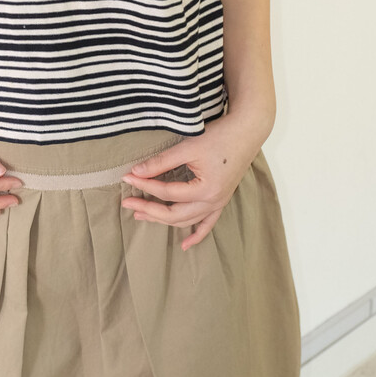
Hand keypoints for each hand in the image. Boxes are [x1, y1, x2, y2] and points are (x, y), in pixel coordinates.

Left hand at [119, 114, 265, 249]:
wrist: (248, 131)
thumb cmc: (220, 136)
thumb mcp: (188, 147)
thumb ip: (161, 162)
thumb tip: (136, 172)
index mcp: (205, 189)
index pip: (167, 192)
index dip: (145, 185)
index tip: (127, 177)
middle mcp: (213, 201)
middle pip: (175, 214)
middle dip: (149, 209)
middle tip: (128, 203)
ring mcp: (218, 203)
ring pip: (187, 220)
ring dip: (164, 220)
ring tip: (142, 216)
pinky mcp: (221, 200)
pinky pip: (208, 223)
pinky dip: (197, 235)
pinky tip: (185, 245)